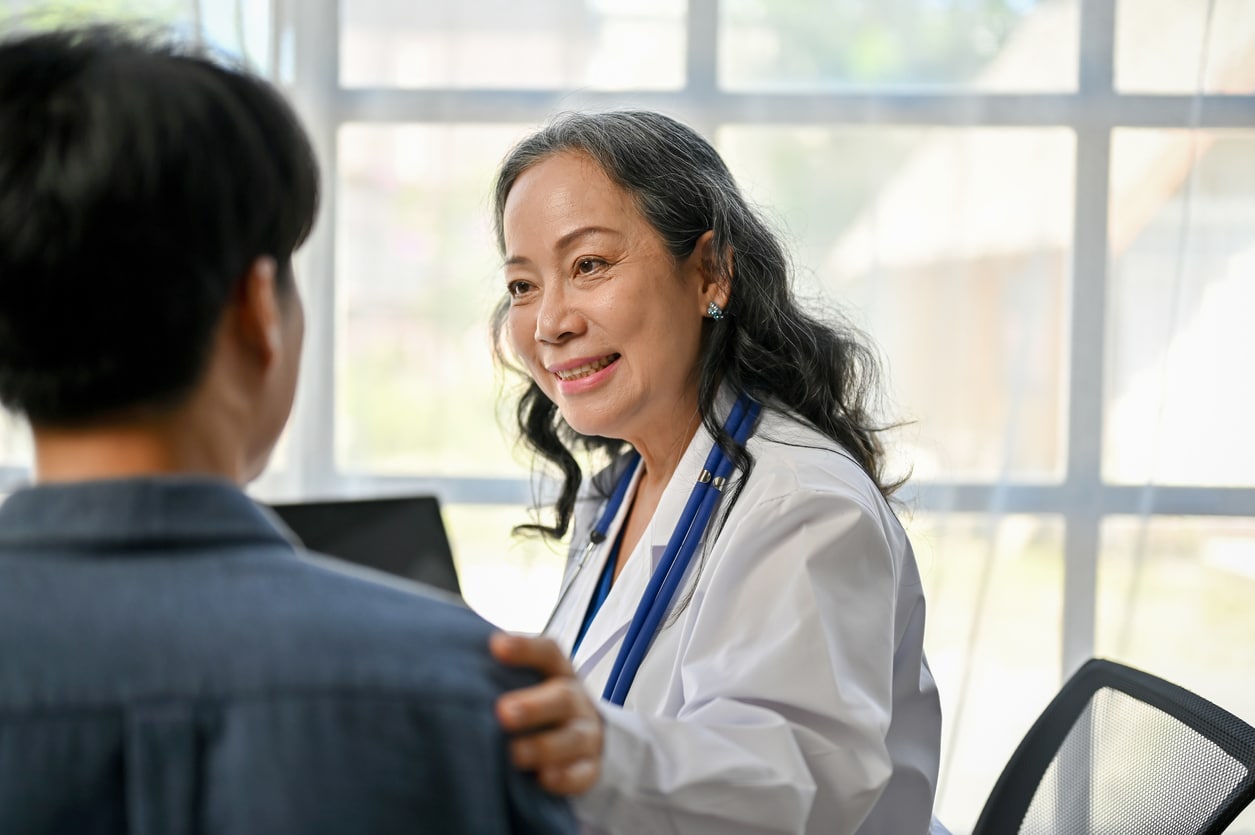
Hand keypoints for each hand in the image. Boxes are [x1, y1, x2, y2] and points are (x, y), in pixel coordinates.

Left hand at [490, 631, 603, 794]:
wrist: (578, 741)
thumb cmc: (535, 707)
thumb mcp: (523, 685)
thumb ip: (496, 675)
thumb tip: (447, 662)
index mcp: (558, 672)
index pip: (547, 653)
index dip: (525, 648)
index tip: (496, 646)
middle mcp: (576, 701)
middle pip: (562, 697)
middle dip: (533, 706)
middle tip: (503, 712)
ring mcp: (586, 735)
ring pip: (573, 738)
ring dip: (543, 746)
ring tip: (513, 754)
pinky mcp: (590, 768)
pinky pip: (582, 774)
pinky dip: (565, 777)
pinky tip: (543, 779)